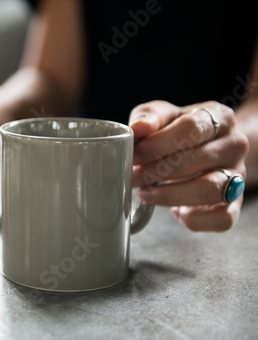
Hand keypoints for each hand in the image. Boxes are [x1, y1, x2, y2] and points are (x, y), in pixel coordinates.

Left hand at [129, 100, 248, 231]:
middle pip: (196, 160)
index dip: (158, 144)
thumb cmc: (180, 130)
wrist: (208, 146)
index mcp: (219, 117)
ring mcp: (238, 176)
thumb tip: (138, 128)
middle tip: (132, 177)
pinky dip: (196, 220)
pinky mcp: (235, 203)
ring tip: (145, 194)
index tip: (133, 155)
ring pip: (209, 190)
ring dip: (170, 195)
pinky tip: (175, 212)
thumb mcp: (164, 115)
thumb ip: (150, 116)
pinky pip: (222, 219)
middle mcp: (234, 146)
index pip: (191, 129)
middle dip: (156, 171)